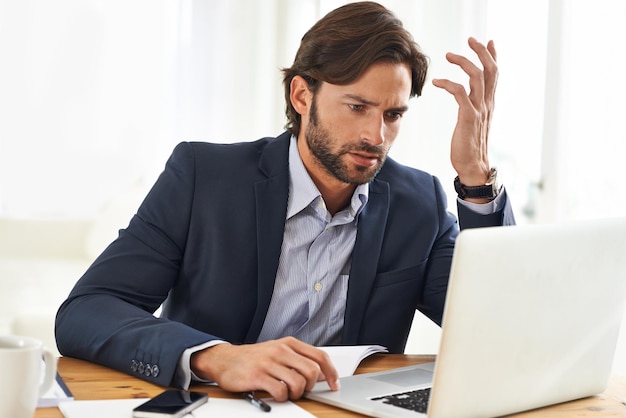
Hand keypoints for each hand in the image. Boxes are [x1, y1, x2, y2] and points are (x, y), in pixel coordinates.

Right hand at [190, 336, 339, 400]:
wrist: (225, 360)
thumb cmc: (254, 358)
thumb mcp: (278, 350)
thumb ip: (298, 358)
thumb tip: (320, 373)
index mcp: (289, 343)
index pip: (320, 356)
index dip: (331, 372)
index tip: (334, 384)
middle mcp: (281, 350)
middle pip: (312, 371)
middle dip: (311, 386)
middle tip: (302, 390)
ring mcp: (269, 362)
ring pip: (298, 383)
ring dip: (296, 394)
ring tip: (288, 393)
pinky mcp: (258, 376)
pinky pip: (280, 391)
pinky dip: (282, 397)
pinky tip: (276, 395)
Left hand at [432, 37, 497, 187]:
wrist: (472, 166)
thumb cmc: (469, 146)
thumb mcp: (473, 121)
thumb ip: (472, 106)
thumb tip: (468, 96)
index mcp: (489, 104)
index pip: (495, 74)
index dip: (493, 56)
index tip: (489, 42)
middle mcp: (487, 104)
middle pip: (490, 70)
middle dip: (481, 51)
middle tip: (470, 38)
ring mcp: (479, 110)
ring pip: (477, 77)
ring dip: (463, 62)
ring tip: (449, 55)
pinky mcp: (469, 118)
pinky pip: (460, 93)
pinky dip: (449, 83)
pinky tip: (437, 82)